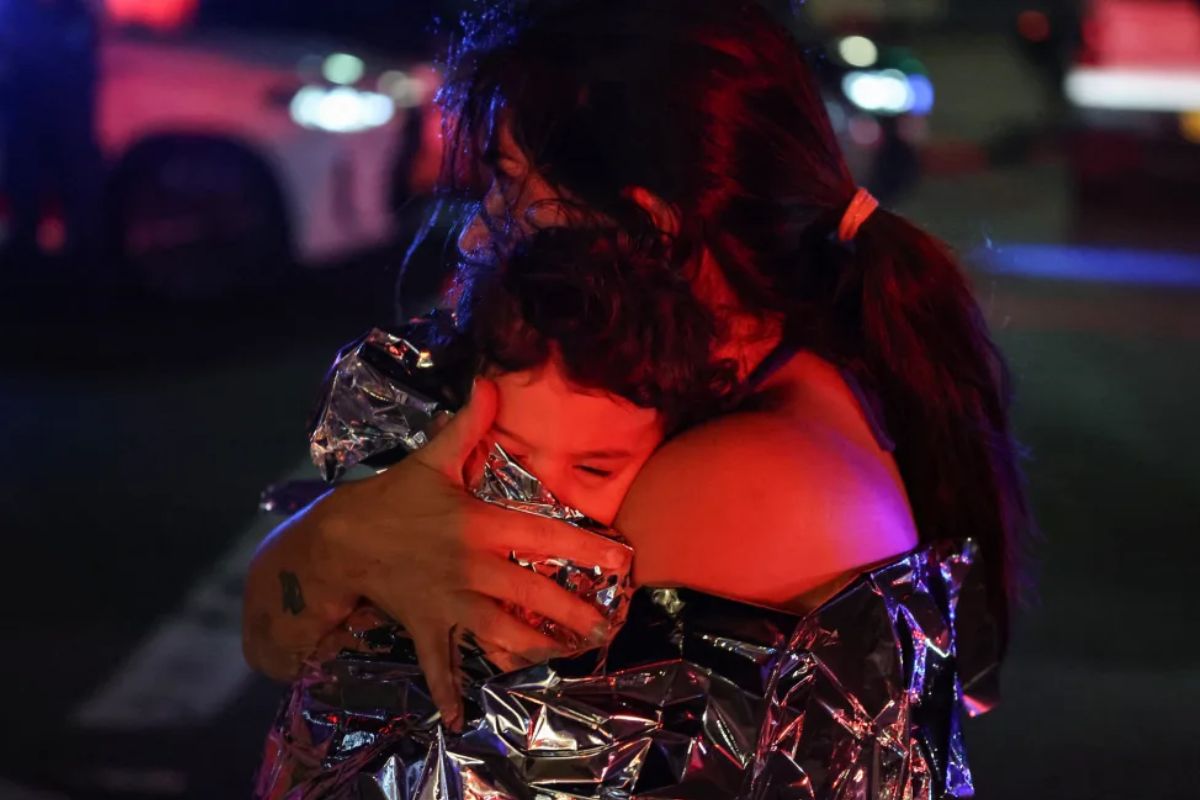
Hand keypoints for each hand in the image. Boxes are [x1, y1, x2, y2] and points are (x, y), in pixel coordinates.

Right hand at [311, 379, 630, 728]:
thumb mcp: (429, 459)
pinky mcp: (428, 625)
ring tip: (569, 656)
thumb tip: (490, 383)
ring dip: (536, 650)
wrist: (339, 539)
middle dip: (574, 613)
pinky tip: (462, 717)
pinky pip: (439, 664)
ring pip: (500, 634)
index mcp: (480, 526)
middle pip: (533, 595)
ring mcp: (450, 602)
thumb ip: (465, 425)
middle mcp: (472, 568)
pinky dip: (448, 692)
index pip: (543, 536)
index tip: (620, 561)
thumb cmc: (391, 497)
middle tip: (608, 627)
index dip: (585, 548)